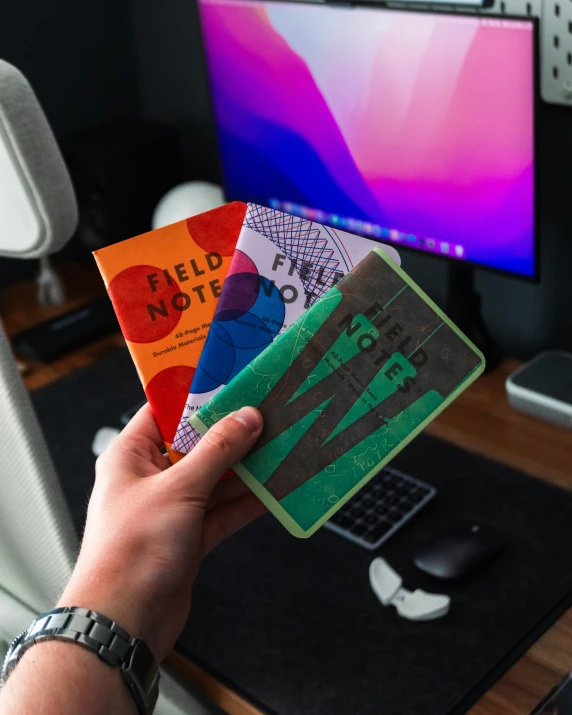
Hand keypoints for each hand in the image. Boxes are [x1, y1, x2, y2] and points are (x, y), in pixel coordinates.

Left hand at [58, 404, 264, 661]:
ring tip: (279, 450)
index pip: (165, 411)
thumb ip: (217, 451)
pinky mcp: (189, 536)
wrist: (124, 621)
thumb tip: (245, 419)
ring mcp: (172, 508)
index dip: (196, 395)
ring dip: (246, 469)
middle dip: (231, 434)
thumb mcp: (179, 489)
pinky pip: (223, 510)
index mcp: (131, 456)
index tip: (230, 382)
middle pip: (196, 445)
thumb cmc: (129, 553)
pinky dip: (247, 502)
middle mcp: (150, 479)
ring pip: (215, 478)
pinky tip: (273, 491)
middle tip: (265, 416)